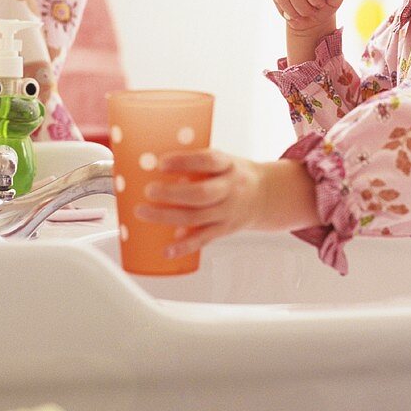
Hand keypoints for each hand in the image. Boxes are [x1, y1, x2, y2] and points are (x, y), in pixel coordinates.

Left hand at [134, 149, 316, 259]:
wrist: (266, 195)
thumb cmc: (233, 174)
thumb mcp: (221, 161)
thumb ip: (194, 164)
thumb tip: (153, 165)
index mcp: (228, 165)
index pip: (208, 161)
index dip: (184, 162)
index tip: (161, 163)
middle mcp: (230, 189)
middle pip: (201, 194)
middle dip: (172, 194)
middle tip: (149, 191)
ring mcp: (228, 211)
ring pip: (197, 217)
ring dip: (167, 217)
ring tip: (144, 213)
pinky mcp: (225, 229)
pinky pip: (203, 239)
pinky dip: (184, 246)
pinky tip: (167, 249)